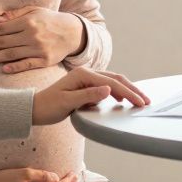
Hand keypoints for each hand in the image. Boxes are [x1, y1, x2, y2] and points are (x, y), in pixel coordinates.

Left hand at [0, 6, 85, 72]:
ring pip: (10, 54)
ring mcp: (38, 49)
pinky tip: (3, 69)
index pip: (0, 28)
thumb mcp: (34, 11)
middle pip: (2, 42)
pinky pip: (27, 64)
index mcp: (27, 21)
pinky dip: (15, 67)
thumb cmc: (50, 20)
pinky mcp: (45, 61)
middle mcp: (32, 35)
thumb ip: (15, 15)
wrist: (73, 33)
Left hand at [31, 67, 149, 125]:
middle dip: (132, 89)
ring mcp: (87, 79)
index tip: (140, 102)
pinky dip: (117, 92)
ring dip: (127, 90)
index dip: (128, 93)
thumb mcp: (68, 102)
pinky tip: (122, 99)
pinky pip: (106, 86)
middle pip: (116, 79)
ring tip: (139, 100)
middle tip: (146, 100)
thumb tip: (109, 89)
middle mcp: (87, 73)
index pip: (112, 83)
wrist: (35, 108)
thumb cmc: (48, 106)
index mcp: (83, 75)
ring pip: (113, 81)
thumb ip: (88, 95)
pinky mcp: (86, 86)